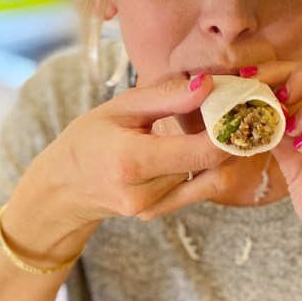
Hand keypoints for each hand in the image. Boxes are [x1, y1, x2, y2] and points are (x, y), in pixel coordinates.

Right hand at [3, 74, 231, 262]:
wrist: (62, 187)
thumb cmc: (89, 138)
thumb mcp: (120, 107)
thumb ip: (166, 96)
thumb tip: (209, 85)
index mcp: (132, 161)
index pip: (201, 152)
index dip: (229, 131)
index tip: (239, 108)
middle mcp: (143, 192)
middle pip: (210, 165)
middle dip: (226, 137)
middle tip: (230, 112)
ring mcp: (151, 209)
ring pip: (207, 177)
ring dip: (213, 152)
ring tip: (201, 128)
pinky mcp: (156, 214)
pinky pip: (195, 189)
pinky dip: (201, 167)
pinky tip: (188, 149)